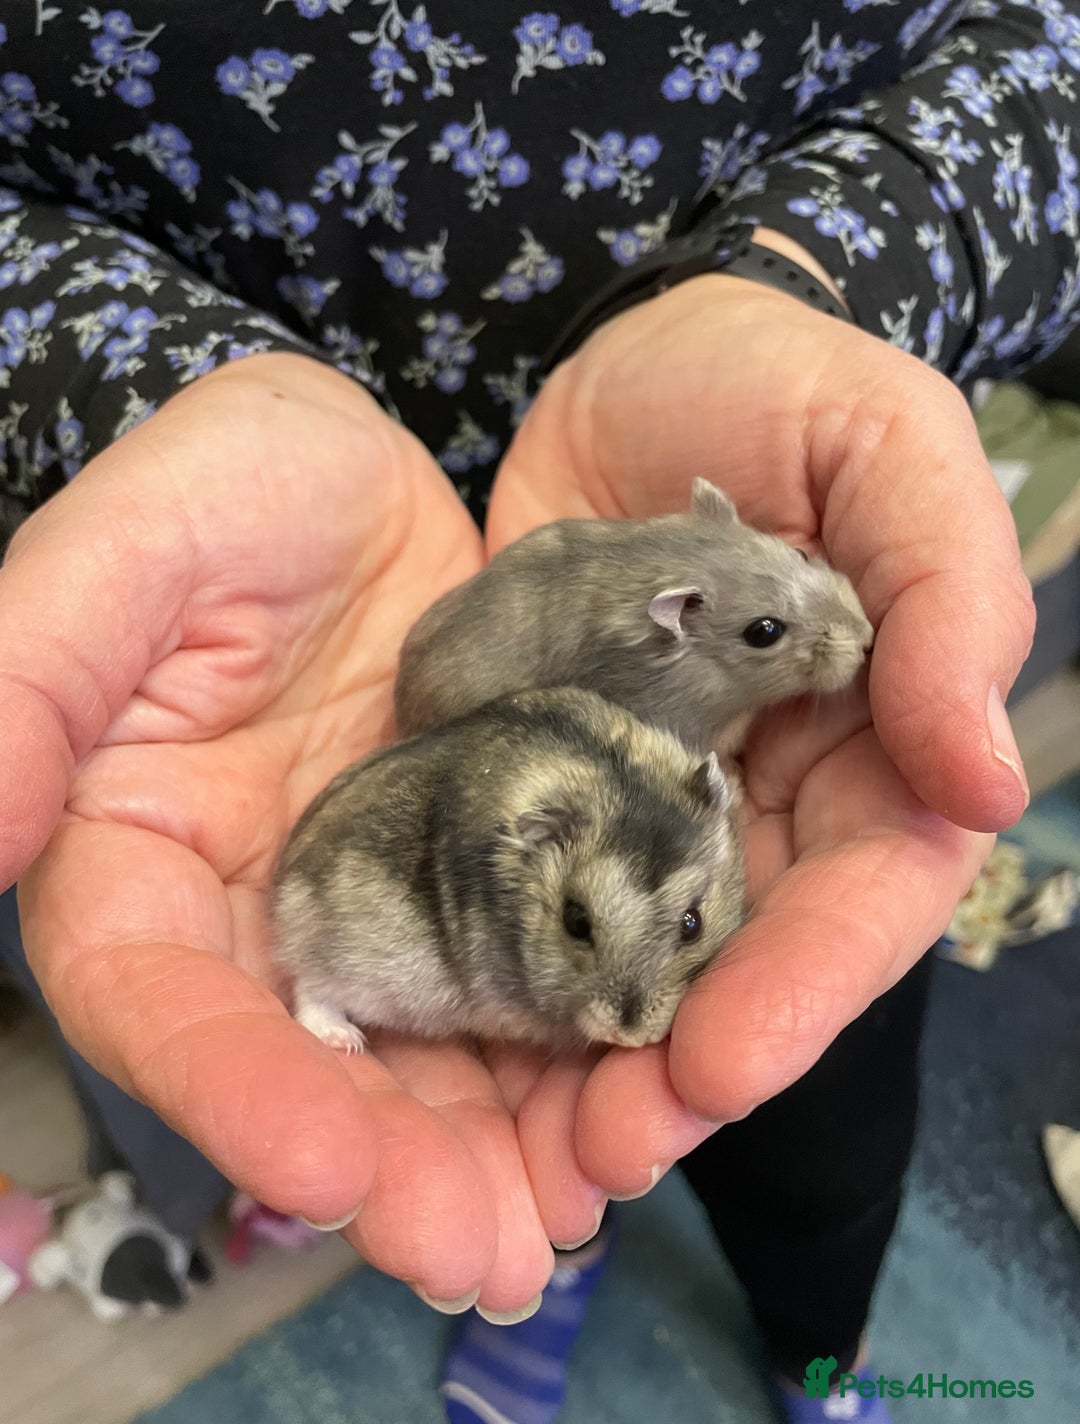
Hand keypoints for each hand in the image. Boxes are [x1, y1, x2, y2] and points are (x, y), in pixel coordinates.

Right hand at [4, 354, 566, 1311]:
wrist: (364, 477)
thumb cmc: (230, 489)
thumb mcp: (130, 553)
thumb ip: (32, 677)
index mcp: (146, 862)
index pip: (167, 1006)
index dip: (235, 1094)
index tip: (326, 1168)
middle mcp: (267, 915)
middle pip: (316, 1071)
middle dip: (397, 1171)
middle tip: (486, 1259)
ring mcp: (390, 907)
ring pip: (435, 1057)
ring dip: (502, 1154)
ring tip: (573, 1226)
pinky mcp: (497, 880)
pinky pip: (534, 985)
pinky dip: (580, 1057)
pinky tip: (641, 1108)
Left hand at [486, 264, 1033, 1196]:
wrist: (629, 355)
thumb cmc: (776, 387)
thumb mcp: (887, 447)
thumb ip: (949, 590)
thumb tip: (986, 777)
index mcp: (870, 742)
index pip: (864, 891)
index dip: (810, 984)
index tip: (729, 1064)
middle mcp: (765, 797)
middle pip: (745, 958)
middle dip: (687, 1063)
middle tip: (607, 1156)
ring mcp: (648, 795)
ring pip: (635, 950)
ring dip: (592, 1056)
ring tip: (528, 1151)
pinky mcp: (545, 776)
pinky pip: (532, 882)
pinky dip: (504, 964)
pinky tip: (452, 1040)